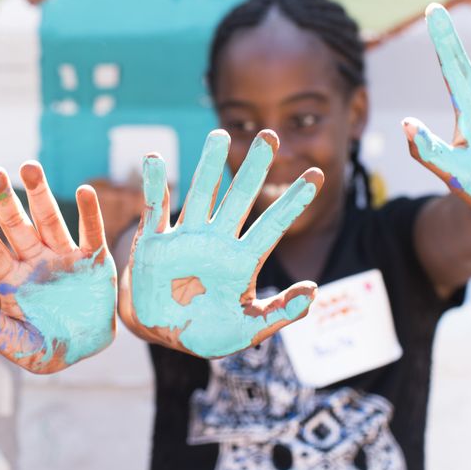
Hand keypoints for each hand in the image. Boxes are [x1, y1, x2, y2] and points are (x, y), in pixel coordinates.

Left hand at [0, 163, 116, 373]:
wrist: (84, 349)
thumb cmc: (44, 347)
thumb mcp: (14, 344)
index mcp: (11, 279)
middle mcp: (34, 260)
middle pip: (15, 224)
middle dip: (3, 199)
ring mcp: (63, 256)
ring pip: (49, 219)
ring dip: (40, 194)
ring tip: (29, 166)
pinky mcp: (93, 260)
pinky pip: (91, 232)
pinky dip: (89, 212)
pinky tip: (84, 190)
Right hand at [119, 129, 322, 358]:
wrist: (158, 335)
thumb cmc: (205, 333)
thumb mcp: (248, 330)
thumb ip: (280, 314)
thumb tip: (314, 290)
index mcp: (243, 260)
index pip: (274, 224)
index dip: (294, 200)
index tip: (317, 174)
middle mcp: (217, 241)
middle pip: (240, 197)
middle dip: (254, 167)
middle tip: (270, 135)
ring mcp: (186, 237)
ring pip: (202, 194)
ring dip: (209, 165)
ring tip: (220, 134)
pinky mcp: (154, 240)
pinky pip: (154, 207)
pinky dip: (153, 184)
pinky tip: (154, 158)